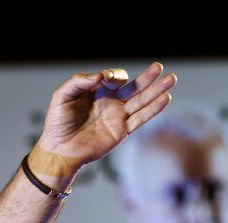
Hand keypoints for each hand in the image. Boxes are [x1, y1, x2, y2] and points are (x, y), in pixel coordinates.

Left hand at [31, 63, 176, 181]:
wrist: (58, 150)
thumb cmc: (56, 124)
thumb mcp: (61, 97)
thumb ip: (77, 81)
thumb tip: (100, 76)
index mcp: (96, 92)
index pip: (113, 79)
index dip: (113, 76)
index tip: (106, 81)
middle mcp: (109, 103)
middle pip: (133, 87)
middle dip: (147, 77)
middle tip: (160, 67)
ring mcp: (117, 117)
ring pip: (141, 101)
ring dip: (156, 90)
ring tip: (171, 78)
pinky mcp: (121, 131)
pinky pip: (140, 118)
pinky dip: (153, 109)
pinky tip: (165, 98)